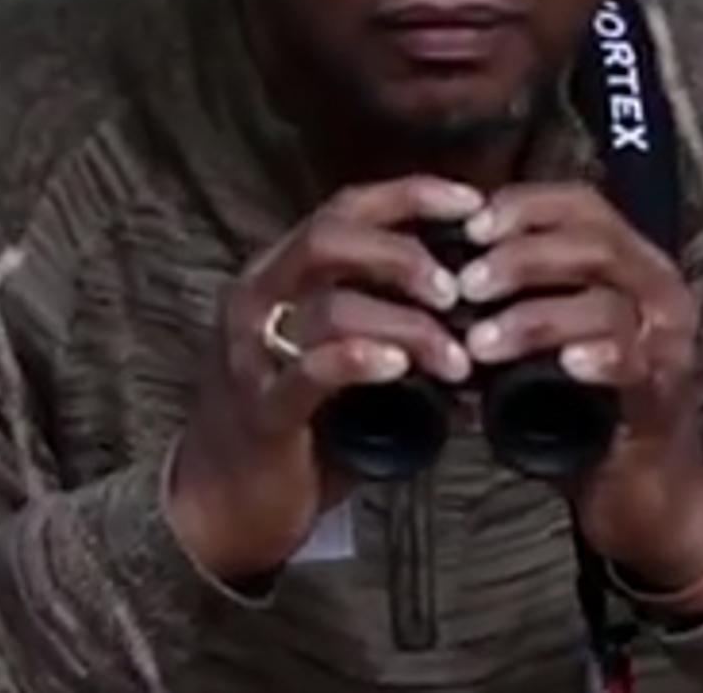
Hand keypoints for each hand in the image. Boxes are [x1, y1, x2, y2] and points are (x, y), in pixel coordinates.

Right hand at [163, 175, 485, 582]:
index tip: (470, 203)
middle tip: (457, 289)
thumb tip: (481, 329)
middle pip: (329, 238)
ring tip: (457, 360)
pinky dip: (358, 361)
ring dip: (407, 327)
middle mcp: (258, 299)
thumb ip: (389, 333)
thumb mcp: (337, 361)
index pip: (344, 209)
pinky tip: (399, 368)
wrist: (221, 504)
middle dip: (404, 254)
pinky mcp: (262, 410)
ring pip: (330, 307)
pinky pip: (309, 373)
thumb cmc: (296, 427)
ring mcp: (253, 353)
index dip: (409, 196)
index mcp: (278, 275)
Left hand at [455, 183, 702, 599]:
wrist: (641, 486)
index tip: (470, 225)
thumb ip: (509, 296)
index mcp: (630, 261)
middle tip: (464, 286)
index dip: (524, 206)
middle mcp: (660, 291)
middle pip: (594, 245)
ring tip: (481, 342)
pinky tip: (563, 365)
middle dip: (520, 259)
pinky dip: (596, 358)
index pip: (581, 204)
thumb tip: (434, 267)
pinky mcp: (666, 395)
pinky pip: (635, 363)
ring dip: (535, 318)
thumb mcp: (543, 333)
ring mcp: (669, 343)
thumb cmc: (579, 401)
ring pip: (607, 304)